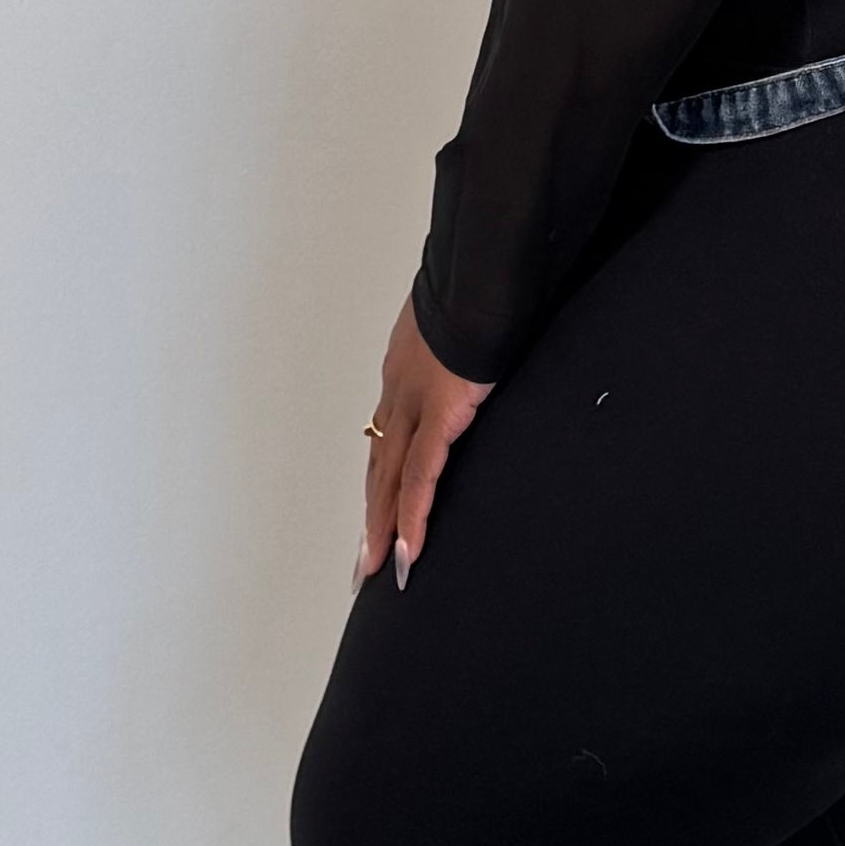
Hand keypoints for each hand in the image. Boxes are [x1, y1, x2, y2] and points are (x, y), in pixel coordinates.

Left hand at [357, 297, 490, 589]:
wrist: (479, 275)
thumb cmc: (478, 289)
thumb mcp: (464, 323)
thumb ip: (463, 344)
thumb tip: (480, 347)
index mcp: (405, 371)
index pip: (388, 436)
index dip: (380, 476)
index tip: (377, 508)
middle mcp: (399, 393)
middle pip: (378, 468)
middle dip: (370, 517)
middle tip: (363, 562)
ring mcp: (413, 406)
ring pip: (388, 481)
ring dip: (380, 528)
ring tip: (377, 570)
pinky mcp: (438, 416)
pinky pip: (420, 477)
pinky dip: (412, 516)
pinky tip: (408, 550)